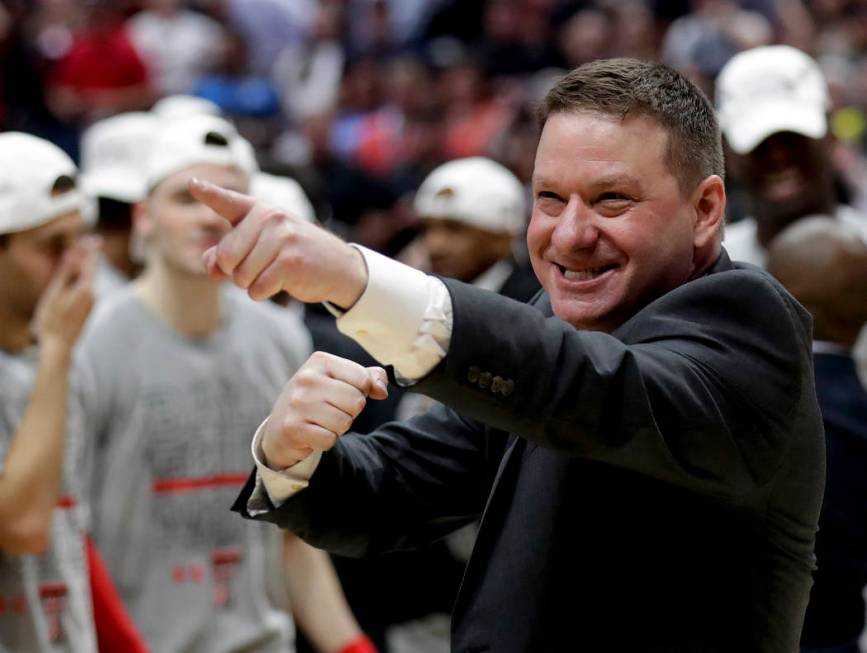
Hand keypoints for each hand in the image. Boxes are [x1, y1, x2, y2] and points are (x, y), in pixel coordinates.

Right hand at [32, 236, 98, 352]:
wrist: (60, 346)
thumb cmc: (53, 319)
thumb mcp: (55, 293)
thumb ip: (65, 273)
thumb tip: (73, 255)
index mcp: (86, 289)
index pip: (91, 264)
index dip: (91, 250)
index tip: (94, 238)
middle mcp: (93, 295)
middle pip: (92, 271)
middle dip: (89, 257)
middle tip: (90, 242)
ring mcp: (91, 303)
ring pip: (89, 281)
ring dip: (85, 268)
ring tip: (82, 256)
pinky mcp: (88, 309)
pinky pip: (86, 289)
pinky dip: (82, 279)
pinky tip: (78, 277)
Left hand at [189, 179, 367, 307]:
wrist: (339, 267)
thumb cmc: (294, 255)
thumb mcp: (260, 248)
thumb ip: (227, 254)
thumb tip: (210, 268)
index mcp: (259, 209)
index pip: (227, 201)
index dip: (208, 193)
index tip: (192, 184)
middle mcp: (270, 217)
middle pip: (226, 257)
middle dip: (235, 272)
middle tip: (258, 268)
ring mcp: (282, 238)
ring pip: (241, 276)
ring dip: (251, 284)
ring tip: (273, 273)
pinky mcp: (291, 261)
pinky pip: (257, 288)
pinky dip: (263, 293)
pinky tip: (280, 284)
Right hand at [262, 352, 388, 468]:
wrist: (281, 426)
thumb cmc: (318, 400)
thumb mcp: (341, 380)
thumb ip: (369, 378)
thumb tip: (382, 391)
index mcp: (321, 360)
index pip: (363, 379)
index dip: (361, 392)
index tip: (343, 394)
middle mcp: (306, 378)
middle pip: (357, 402)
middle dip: (350, 412)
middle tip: (331, 411)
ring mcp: (297, 403)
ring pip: (345, 422)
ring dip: (338, 428)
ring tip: (322, 421)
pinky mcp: (292, 427)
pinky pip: (330, 440)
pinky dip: (326, 441)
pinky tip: (313, 433)